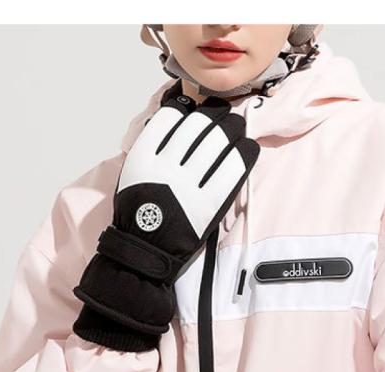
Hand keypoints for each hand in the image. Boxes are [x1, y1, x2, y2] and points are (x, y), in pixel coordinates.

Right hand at [72, 82, 259, 350]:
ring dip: (234, 129)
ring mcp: (189, 184)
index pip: (173, 116)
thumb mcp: (134, 171)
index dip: (190, 108)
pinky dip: (246, 152)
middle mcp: (166, 165)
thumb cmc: (139, 211)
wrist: (147, 250)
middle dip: (218, 115)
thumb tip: (178, 116)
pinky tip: (250, 147)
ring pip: (219, 141)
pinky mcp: (210, 202)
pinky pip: (234, 168)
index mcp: (144, 156)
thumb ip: (152, 145)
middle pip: (201, 124)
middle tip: (228, 117)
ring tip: (239, 129)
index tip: (199, 111)